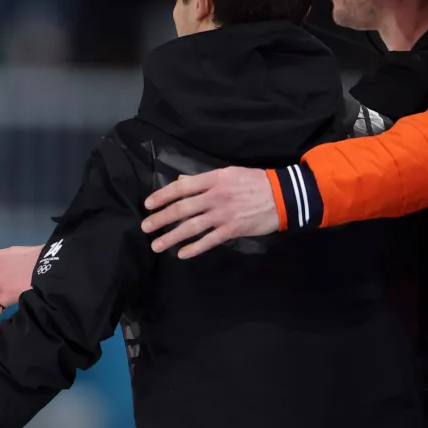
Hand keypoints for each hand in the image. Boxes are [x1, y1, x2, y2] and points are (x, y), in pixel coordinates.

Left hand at [142, 166, 279, 257]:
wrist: (282, 196)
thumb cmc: (255, 182)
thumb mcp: (229, 173)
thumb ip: (205, 180)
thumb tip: (182, 182)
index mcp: (214, 179)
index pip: (181, 187)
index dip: (162, 196)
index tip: (148, 204)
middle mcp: (215, 196)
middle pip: (182, 209)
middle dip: (161, 218)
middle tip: (145, 227)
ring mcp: (223, 214)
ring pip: (191, 227)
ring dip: (171, 236)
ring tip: (157, 245)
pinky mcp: (233, 229)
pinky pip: (209, 240)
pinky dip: (194, 248)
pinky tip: (182, 254)